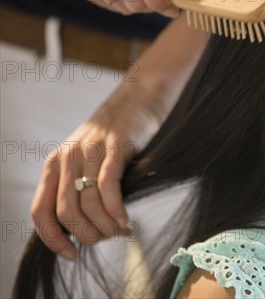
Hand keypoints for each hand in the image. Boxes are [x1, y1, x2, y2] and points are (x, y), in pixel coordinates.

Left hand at [30, 82, 164, 259]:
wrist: (138, 98)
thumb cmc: (116, 135)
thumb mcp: (88, 158)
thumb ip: (80, 185)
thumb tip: (86, 228)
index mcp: (55, 163)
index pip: (40, 211)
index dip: (52, 239)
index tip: (71, 254)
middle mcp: (67, 157)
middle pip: (66, 212)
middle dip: (87, 234)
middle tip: (108, 237)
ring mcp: (90, 151)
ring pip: (87, 203)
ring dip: (105, 226)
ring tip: (122, 230)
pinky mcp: (114, 147)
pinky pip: (108, 187)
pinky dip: (116, 210)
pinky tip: (126, 219)